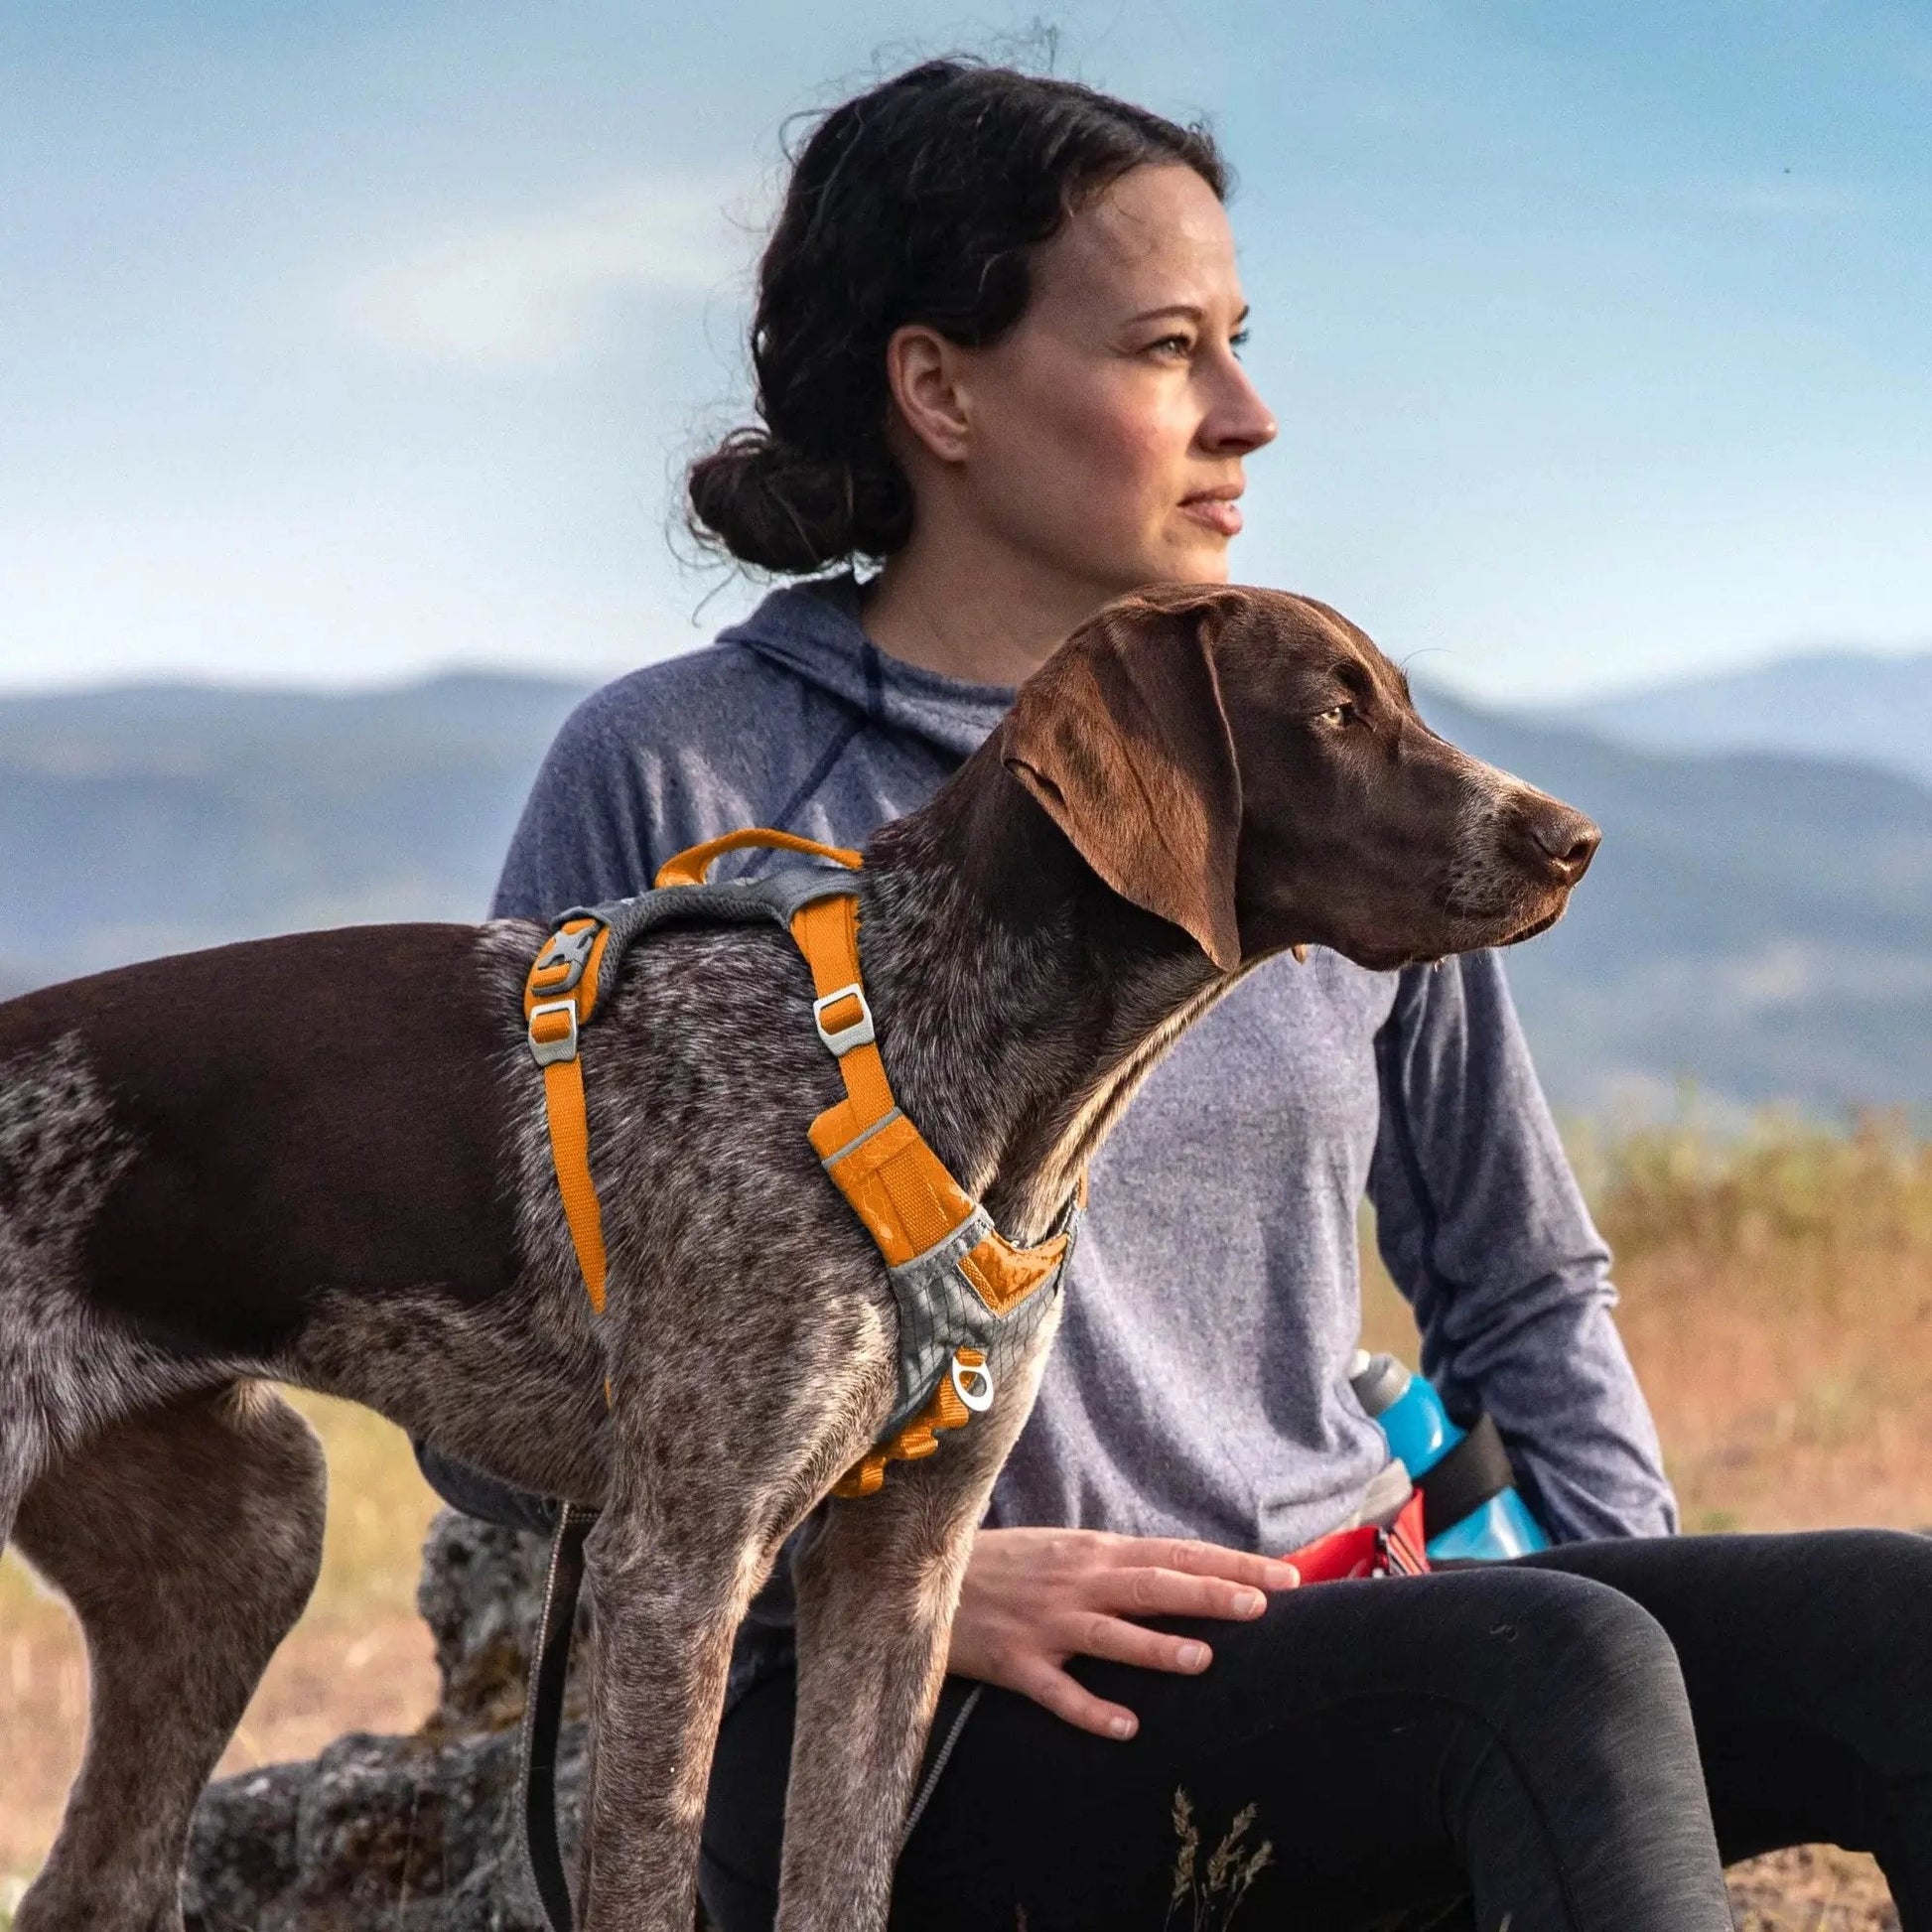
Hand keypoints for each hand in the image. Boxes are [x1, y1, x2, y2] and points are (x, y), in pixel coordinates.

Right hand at [947, 1527, 1299, 1739]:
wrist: (923, 1576)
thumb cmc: (1003, 1565)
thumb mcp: (1063, 1550)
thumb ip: (1116, 1563)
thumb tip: (1179, 1572)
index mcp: (1093, 1552)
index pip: (1175, 1554)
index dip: (1230, 1563)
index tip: (1284, 1575)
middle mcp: (1076, 1583)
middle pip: (1153, 1586)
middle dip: (1211, 1593)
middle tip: (1264, 1605)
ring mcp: (1045, 1623)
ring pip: (1110, 1635)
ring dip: (1156, 1647)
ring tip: (1203, 1660)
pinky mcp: (1014, 1661)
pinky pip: (1057, 1691)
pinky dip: (1091, 1709)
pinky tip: (1126, 1727)